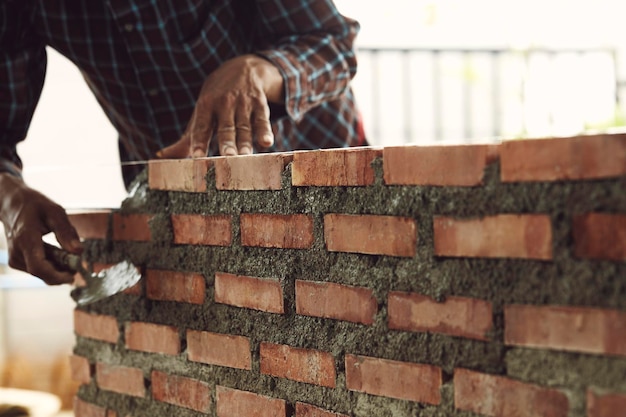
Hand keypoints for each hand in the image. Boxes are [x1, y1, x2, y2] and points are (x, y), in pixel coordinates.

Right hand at [0, 173, 81, 284]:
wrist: (11, 204)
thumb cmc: (34, 205)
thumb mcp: (55, 212)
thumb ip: (66, 232)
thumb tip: (79, 251)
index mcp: (26, 239)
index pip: (38, 267)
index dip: (56, 276)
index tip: (73, 276)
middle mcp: (17, 252)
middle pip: (42, 273)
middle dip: (62, 272)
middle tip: (78, 264)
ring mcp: (15, 258)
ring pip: (41, 272)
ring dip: (57, 268)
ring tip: (68, 253)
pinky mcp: (16, 260)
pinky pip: (37, 269)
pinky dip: (50, 264)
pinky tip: (58, 253)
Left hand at [158, 54, 283, 157]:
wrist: (243, 68)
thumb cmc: (217, 98)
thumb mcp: (201, 111)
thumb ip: (188, 136)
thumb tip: (162, 155)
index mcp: (205, 106)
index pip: (202, 126)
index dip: (199, 141)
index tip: (197, 156)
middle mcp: (224, 104)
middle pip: (225, 127)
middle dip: (227, 142)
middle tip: (228, 156)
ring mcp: (243, 103)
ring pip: (244, 126)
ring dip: (246, 142)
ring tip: (246, 156)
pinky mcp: (259, 103)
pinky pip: (262, 119)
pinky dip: (265, 130)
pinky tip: (267, 142)